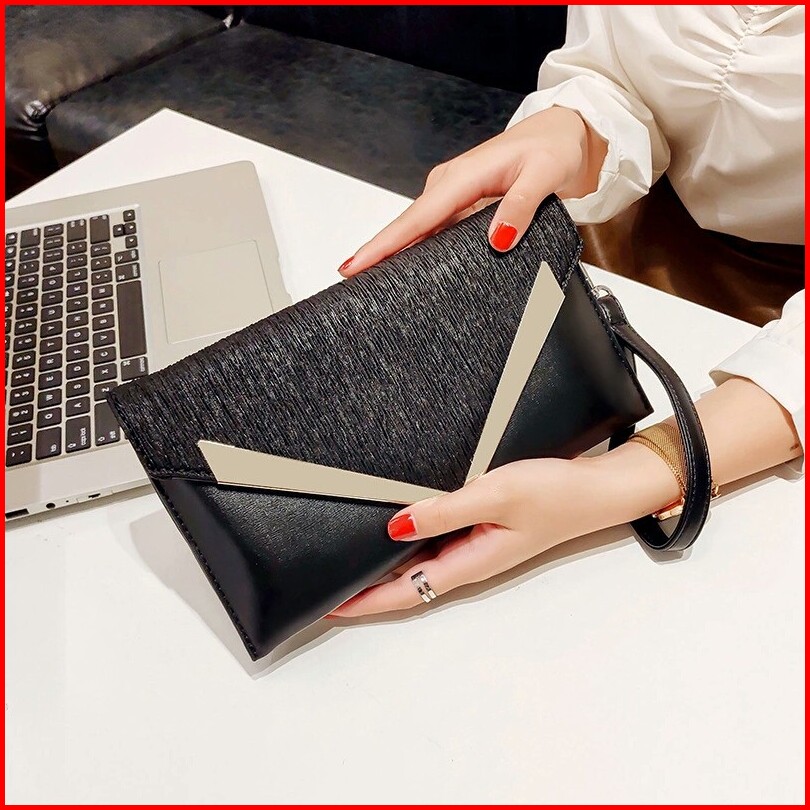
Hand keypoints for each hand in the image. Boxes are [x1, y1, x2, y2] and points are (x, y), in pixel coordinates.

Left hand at [328, 447, 679, 618]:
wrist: (599, 487)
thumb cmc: (556, 493)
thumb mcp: (495, 495)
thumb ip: (444, 510)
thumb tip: (395, 526)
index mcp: (468, 563)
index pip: (404, 592)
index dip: (364, 601)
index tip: (328, 605)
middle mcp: (467, 560)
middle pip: (406, 583)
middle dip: (365, 587)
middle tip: (326, 581)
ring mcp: (474, 545)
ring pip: (418, 563)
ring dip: (384, 566)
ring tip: (347, 558)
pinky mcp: (481, 527)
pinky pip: (434, 541)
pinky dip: (408, 542)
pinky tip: (394, 528)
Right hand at [338, 106, 606, 276]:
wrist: (566, 132)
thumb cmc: (554, 147)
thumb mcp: (544, 174)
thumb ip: (520, 206)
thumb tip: (497, 238)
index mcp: (463, 177)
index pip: (415, 219)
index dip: (383, 245)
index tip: (353, 266)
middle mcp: (450, 185)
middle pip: (407, 227)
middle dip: (378, 254)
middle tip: (352, 284)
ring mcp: (454, 194)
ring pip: (418, 230)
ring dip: (396, 253)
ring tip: (372, 282)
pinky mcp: (461, 203)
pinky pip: (434, 229)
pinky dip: (419, 248)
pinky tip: (410, 268)